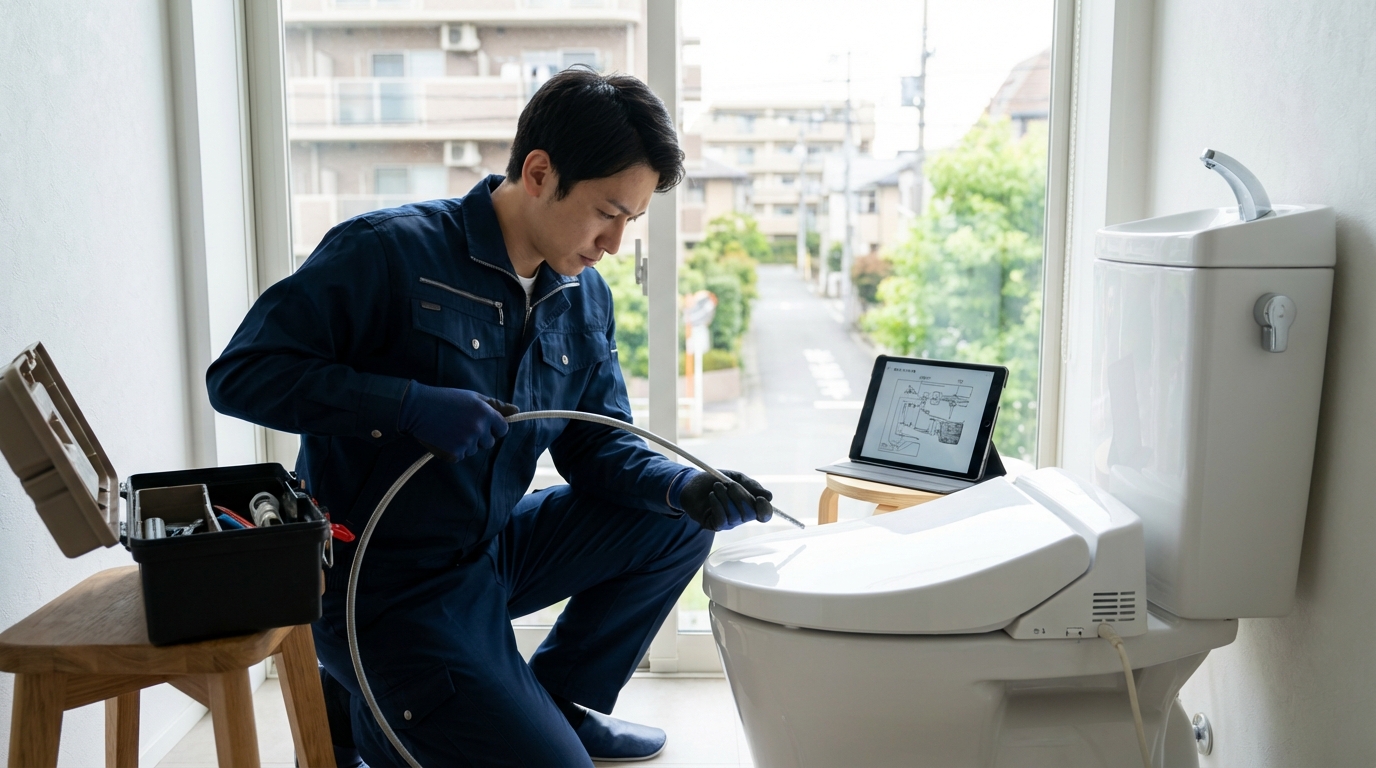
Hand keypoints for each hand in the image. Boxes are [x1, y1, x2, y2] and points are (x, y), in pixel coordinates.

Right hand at [397, 382, 518, 461]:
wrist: (418, 408)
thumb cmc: (446, 399)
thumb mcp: (473, 397)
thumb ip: (496, 405)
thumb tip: (516, 411)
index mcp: (486, 413)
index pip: (503, 429)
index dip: (494, 428)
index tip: (484, 424)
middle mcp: (479, 428)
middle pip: (489, 442)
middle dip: (480, 436)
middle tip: (462, 425)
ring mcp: (466, 442)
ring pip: (474, 449)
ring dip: (466, 443)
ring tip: (451, 429)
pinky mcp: (454, 453)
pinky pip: (461, 456)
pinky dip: (454, 450)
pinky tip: (444, 437)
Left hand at [679, 470, 773, 530]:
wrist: (692, 483)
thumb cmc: (715, 480)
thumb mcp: (735, 478)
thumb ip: (751, 486)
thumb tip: (769, 497)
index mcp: (749, 505)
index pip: (764, 514)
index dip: (765, 509)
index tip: (760, 498)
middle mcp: (740, 516)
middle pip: (749, 514)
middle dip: (741, 497)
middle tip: (730, 485)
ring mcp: (727, 522)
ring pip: (734, 516)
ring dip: (725, 498)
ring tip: (717, 487)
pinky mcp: (714, 524)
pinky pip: (721, 520)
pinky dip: (717, 505)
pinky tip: (712, 496)